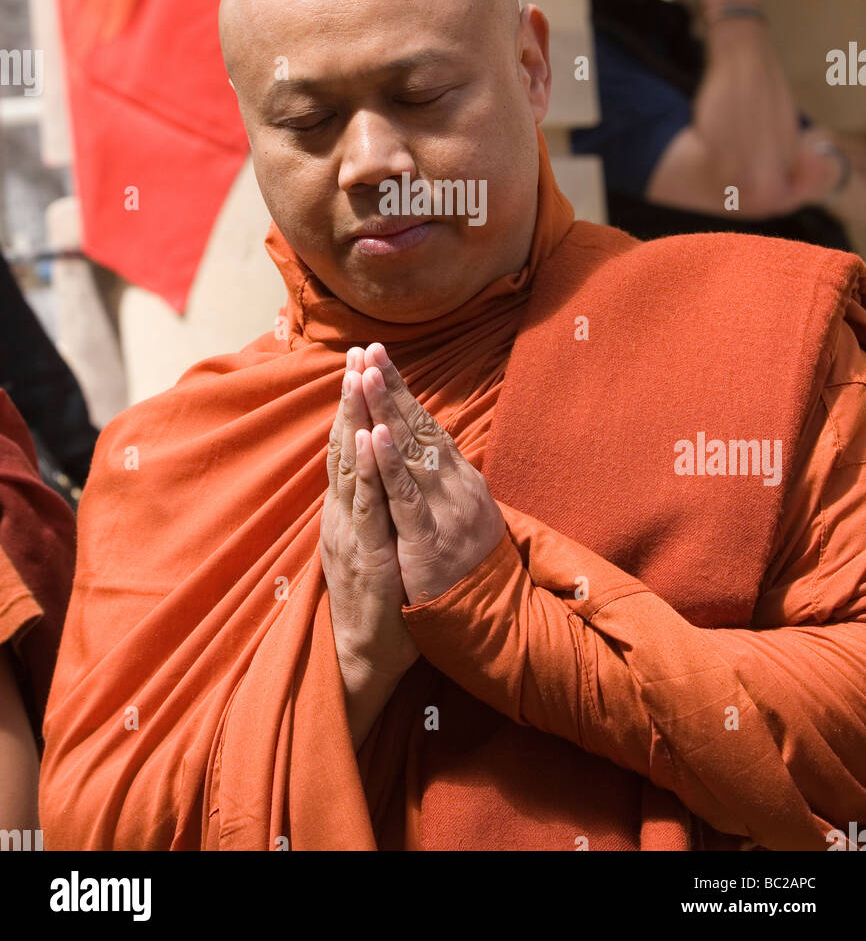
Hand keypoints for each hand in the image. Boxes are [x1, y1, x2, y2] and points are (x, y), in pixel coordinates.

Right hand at [320, 347, 418, 741]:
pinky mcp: (364, 551)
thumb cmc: (377, 600)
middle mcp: (344, 512)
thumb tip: (388, 476)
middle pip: (345, 443)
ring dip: (353, 417)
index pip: (349, 445)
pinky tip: (366, 436)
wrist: (362, 656)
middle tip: (355, 351)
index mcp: (349, 508)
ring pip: (350, 465)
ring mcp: (350, 530)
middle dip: (352, 396)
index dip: (354, 404)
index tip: (359, 363)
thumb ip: (377, 509)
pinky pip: (365, 503)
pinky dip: (365, 467)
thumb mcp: (377, 544)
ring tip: (357, 375)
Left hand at [359, 343, 506, 604]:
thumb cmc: (472, 568)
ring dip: (386, 411)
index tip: (377, 357)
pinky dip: (389, 464)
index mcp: (460, 479)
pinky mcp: (428, 540)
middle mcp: (455, 486)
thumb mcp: (461, 515)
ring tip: (365, 375)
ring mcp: (443, 511)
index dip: (401, 391)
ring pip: (409, 453)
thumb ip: (444, 481)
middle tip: (368, 349)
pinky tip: (374, 435)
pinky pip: (406, 497)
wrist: (496, 623)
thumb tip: (426, 446)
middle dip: (390, 388)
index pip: (425, 425)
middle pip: (416, 428)